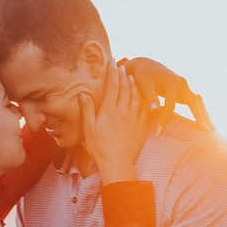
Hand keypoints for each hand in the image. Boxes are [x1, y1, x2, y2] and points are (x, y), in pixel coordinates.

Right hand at [80, 58, 145, 184]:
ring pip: (135, 94)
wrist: (117, 163)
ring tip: (130, 75)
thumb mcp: (88, 129)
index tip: (112, 63)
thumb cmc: (100, 148)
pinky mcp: (140, 125)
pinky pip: (143, 106)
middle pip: (124, 87)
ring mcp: (133, 117)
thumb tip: (83, 94)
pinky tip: (140, 92)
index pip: (111, 86)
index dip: (112, 72)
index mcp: (108, 110)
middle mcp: (122, 111)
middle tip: (121, 65)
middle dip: (122, 74)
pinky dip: (142, 96)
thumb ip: (87, 110)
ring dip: (132, 83)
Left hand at [120, 57, 214, 132]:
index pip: (170, 105)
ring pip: (198, 103)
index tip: (158, 132)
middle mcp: (182, 83)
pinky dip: (200, 113)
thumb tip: (155, 110)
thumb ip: (151, 96)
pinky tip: (205, 123)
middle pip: (194, 103)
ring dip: (205, 116)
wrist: (147, 65)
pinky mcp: (184, 91)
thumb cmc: (143, 75)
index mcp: (172, 82)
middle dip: (200, 117)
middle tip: (207, 132)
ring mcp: (185, 87)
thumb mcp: (144, 83)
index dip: (164, 119)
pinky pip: (195, 104)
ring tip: (212, 130)